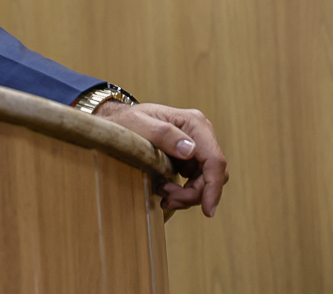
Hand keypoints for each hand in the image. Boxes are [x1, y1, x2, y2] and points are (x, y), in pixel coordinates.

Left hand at [94, 101, 227, 216]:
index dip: (213, 187)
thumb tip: (190, 150)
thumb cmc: (126, 121)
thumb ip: (163, 135)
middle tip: (168, 200)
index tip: (207, 211)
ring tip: (163, 196)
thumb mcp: (138, 124)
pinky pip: (196, 181)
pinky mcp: (191, 157)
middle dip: (193, 194)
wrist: (119, 121)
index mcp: (194, 123)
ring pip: (206, 181)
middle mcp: (201, 133)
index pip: (214, 159)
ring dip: (187, 195)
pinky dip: (184, 192)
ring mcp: (197, 146)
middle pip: (212, 174)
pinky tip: (165, 192)